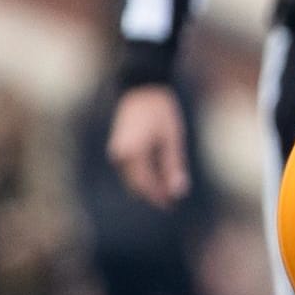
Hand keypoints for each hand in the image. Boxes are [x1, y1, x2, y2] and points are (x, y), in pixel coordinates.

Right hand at [107, 86, 190, 207]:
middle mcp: (119, 154)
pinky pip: (130, 168)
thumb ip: (174, 165)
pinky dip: (142, 175)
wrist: (142, 88)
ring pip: (131, 178)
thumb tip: (177, 191)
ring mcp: (116, 150)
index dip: (158, 197)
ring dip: (147, 186)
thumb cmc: (160, 111)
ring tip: (165, 193)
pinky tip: (156, 178)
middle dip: (152, 194)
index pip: (145, 184)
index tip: (171, 206)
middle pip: (136, 184)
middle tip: (170, 204)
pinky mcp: (118, 147)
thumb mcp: (172, 138)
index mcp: (132, 153)